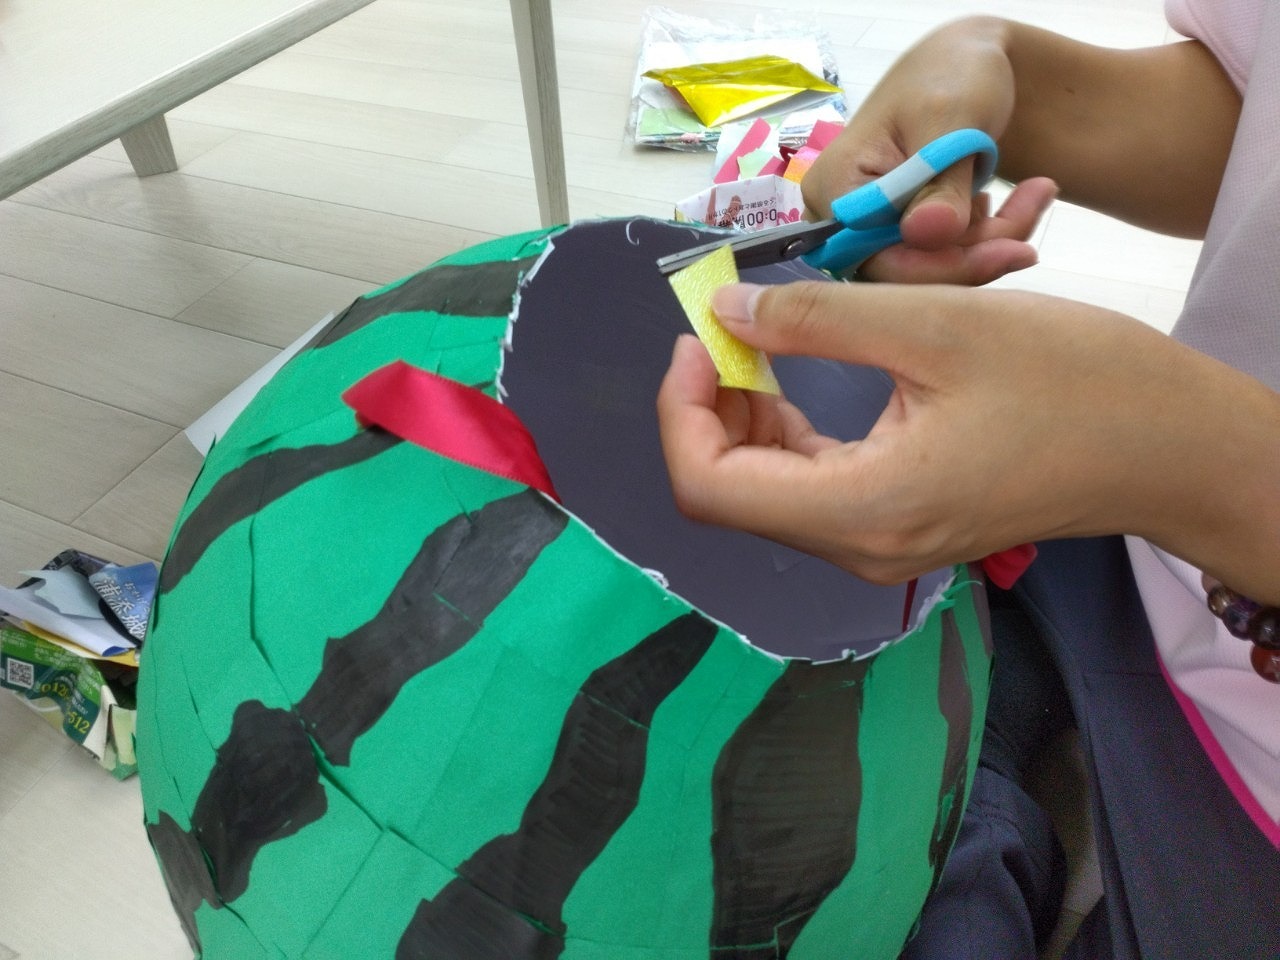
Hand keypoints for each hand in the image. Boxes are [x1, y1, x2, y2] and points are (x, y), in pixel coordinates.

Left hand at [656, 281, 1279, 595]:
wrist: (1167, 444)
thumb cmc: (1072, 380)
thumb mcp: (937, 326)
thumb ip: (817, 321)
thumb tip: (727, 312)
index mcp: (863, 511)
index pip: (710, 488)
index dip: (680, 411)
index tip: (698, 336)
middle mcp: (860, 548)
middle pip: (732, 493)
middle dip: (709, 406)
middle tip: (726, 326)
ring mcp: (879, 546)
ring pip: (766, 491)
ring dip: (745, 416)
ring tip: (760, 339)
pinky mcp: (899, 528)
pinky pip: (810, 488)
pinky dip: (785, 434)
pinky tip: (793, 378)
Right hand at [803, 18, 1056, 283]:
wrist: (968, 63)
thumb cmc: (950, 75)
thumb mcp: (950, 119)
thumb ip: (938, 181)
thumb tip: (926, 233)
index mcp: (834, 191)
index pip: (880, 258)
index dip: (944, 265)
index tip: (1013, 248)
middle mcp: (844, 223)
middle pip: (908, 271)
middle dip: (978, 252)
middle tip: (1036, 212)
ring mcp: (874, 232)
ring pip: (936, 268)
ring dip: (995, 241)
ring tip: (1039, 191)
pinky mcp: (906, 236)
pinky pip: (949, 259)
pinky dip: (992, 238)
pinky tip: (1021, 201)